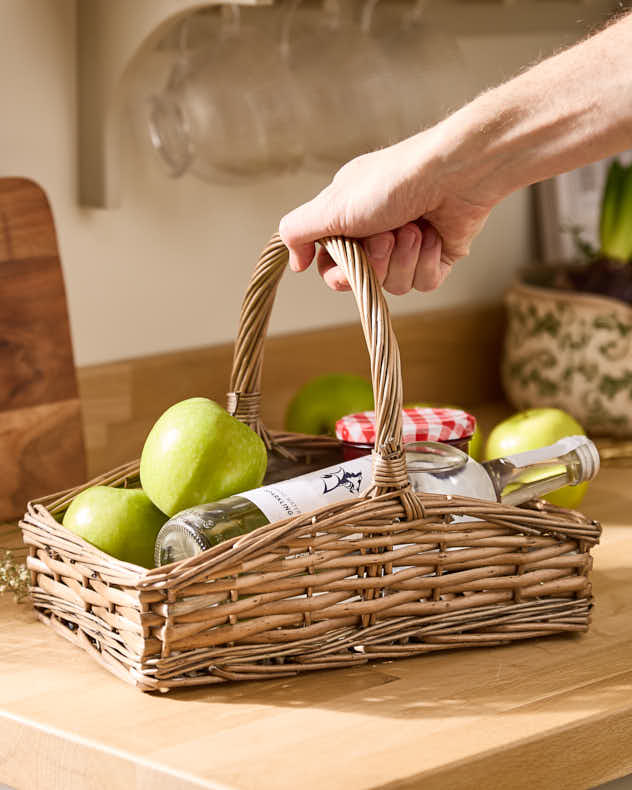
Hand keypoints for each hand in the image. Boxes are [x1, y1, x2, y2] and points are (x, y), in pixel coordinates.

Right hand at [279, 127, 498, 293]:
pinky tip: (433, 235)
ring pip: (395, 285)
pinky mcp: (438, 256)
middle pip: (364, 278)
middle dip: (376, 261)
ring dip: (403, 257)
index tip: (347, 259)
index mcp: (350, 217)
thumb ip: (297, 231)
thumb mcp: (332, 205)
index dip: (339, 272)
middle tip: (385, 234)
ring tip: (414, 227)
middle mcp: (378, 231)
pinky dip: (427, 261)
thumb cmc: (393, 181)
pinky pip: (424, 283)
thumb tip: (293, 262)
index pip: (332, 266)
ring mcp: (409, 245)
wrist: (454, 174)